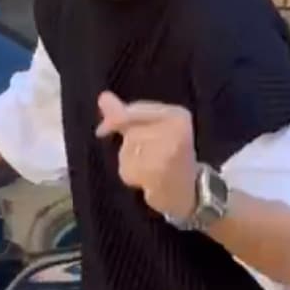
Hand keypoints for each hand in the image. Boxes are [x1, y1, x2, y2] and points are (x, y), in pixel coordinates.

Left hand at [95, 91, 197, 220]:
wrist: (187, 191)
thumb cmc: (168, 155)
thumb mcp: (152, 128)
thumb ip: (126, 113)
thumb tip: (102, 97)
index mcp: (178, 115)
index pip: (137, 110)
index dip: (116, 118)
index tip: (101, 131)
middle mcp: (177, 132)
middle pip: (131, 133)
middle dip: (130, 145)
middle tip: (146, 156)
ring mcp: (169, 154)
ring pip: (127, 151)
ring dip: (129, 161)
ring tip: (148, 168)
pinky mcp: (159, 175)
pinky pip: (128, 169)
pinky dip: (130, 176)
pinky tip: (145, 180)